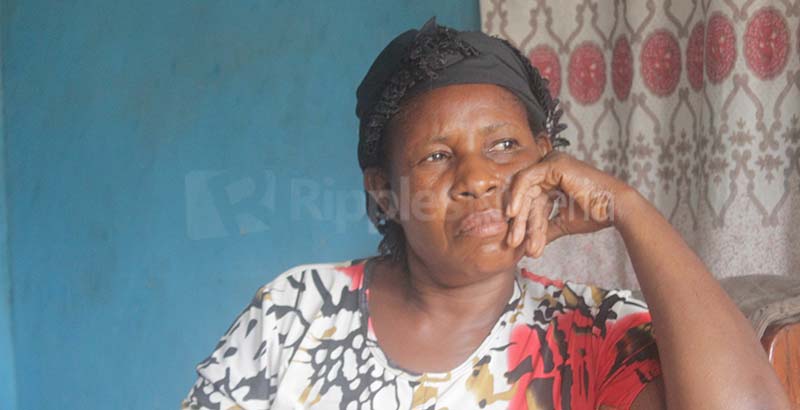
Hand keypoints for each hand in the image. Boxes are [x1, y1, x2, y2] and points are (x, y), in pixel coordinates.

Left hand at [504, 151, 633, 256]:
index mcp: (554, 181)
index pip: (533, 203)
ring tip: (515, 238)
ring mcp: (552, 164)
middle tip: (513, 243)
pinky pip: (527, 179)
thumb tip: (527, 245)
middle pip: (528, 198)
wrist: (614, 209)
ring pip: (525, 192)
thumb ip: (543, 229)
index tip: (517, 243)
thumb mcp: (562, 223)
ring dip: (520, 217)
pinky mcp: (553, 163)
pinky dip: (518, 196)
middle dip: (520, 222)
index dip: (524, 223)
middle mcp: (551, 170)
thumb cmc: (594, 214)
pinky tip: (513, 214)